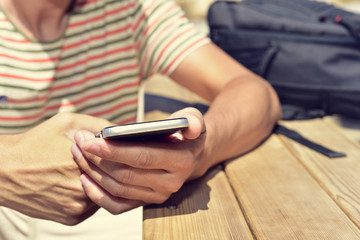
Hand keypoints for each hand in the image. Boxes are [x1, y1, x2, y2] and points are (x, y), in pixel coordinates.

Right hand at [0, 113, 110, 224]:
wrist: (4, 171)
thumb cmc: (35, 143)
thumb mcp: (66, 122)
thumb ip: (97, 124)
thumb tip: (119, 131)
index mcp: (86, 162)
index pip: (120, 158)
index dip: (119, 150)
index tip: (117, 146)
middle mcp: (84, 187)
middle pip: (114, 177)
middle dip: (112, 165)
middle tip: (104, 157)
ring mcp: (78, 205)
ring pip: (105, 192)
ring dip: (103, 181)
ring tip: (89, 168)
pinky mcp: (72, 217)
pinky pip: (93, 204)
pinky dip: (91, 193)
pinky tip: (78, 182)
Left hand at [72, 108, 206, 213]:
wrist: (189, 155)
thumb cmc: (184, 133)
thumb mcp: (193, 120)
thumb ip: (193, 121)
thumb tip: (191, 128)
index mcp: (181, 161)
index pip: (142, 157)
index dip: (114, 151)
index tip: (89, 141)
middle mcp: (170, 183)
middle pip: (125, 174)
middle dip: (97, 159)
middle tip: (79, 142)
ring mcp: (157, 196)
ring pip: (118, 188)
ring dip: (93, 172)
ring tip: (78, 152)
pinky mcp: (145, 202)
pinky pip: (117, 206)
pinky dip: (98, 195)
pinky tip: (84, 178)